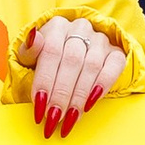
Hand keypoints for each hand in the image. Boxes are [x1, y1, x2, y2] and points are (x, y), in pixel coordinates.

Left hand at [19, 16, 125, 140]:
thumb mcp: (31, 55)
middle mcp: (80, 28)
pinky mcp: (116, 52)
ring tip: (69, 118)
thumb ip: (29, 50)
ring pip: (91, 67)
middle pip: (72, 61)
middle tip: (54, 118)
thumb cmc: (48, 58)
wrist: (72, 53)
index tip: (39, 105)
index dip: (45, 80)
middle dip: (61, 94)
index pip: (51, 52)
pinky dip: (102, 86)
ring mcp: (100, 39)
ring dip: (79, 96)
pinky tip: (89, 104)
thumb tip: (33, 37)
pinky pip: (114, 68)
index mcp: (56, 26)